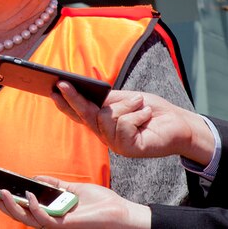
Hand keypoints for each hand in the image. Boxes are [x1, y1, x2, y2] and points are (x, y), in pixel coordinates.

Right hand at [0, 176, 150, 228]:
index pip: (21, 205)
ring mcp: (56, 224)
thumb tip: (34, 178)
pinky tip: (29, 194)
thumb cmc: (101, 203)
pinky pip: (44, 219)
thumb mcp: (72, 188)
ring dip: (10, 205)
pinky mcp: (65, 226)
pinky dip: (34, 207)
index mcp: (50, 211)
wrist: (123, 213)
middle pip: (17, 213)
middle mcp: (50, 220)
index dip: (3, 198)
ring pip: (25, 218)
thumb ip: (53, 184)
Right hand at [50, 83, 213, 163]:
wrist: (178, 123)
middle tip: (63, 83)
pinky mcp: (128, 149)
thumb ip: (107, 101)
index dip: (65, 101)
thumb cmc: (150, 110)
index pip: (78, 112)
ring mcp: (115, 143)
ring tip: (140, 105)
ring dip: (128, 106)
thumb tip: (89, 94)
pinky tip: (145, 116)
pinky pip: (124, 124)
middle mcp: (104, 134)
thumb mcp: (124, 99)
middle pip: (84, 114)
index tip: (54, 88)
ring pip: (108, 116)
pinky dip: (138, 114)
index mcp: (101, 122)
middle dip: (74, 98)